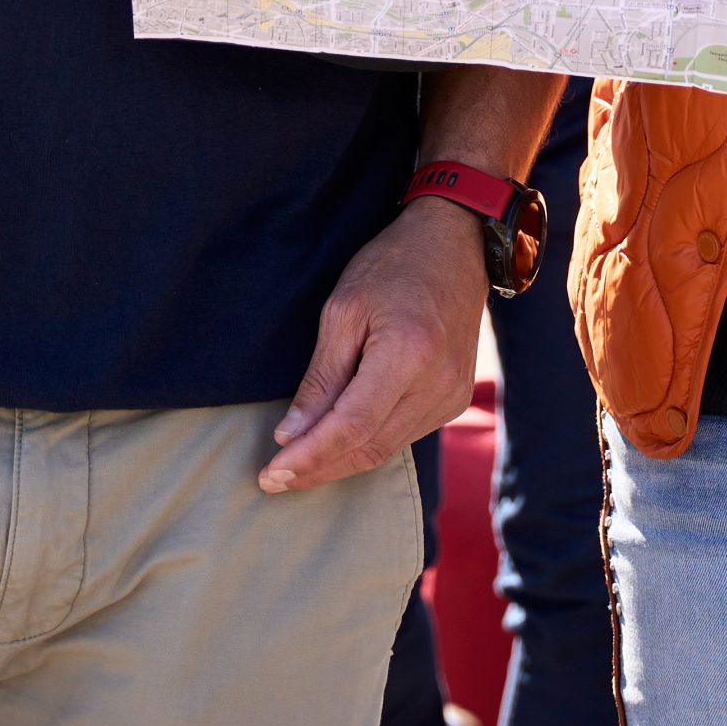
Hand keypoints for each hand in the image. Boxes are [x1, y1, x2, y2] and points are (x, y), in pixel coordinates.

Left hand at [260, 198, 487, 494]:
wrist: (454, 246)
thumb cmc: (392, 266)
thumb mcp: (343, 309)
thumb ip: (321, 377)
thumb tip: (291, 436)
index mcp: (408, 353)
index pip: (351, 427)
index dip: (308, 457)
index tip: (269, 473)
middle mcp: (438, 383)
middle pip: (369, 448)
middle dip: (318, 468)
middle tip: (274, 480)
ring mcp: (453, 394)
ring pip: (387, 450)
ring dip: (341, 463)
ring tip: (299, 467)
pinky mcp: (456, 398)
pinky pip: (405, 436)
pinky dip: (369, 445)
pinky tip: (340, 444)